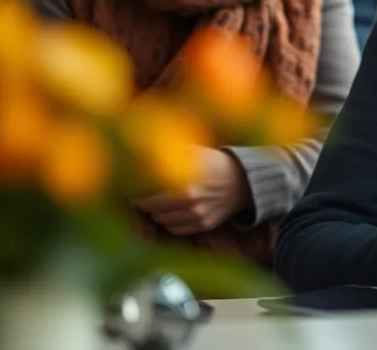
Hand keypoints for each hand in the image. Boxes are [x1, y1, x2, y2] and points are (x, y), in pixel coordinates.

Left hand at [133, 148, 250, 235]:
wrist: (245, 180)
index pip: (146, 194)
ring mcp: (197, 216)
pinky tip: (174, 210)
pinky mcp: (203, 226)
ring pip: (161, 220)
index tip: (132, 185)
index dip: (135, 190)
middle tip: (142, 194)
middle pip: (151, 208)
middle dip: (144, 201)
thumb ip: (169, 153)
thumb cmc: (215, 162)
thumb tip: (139, 147)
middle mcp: (190, 202)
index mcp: (185, 182)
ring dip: (157, 212)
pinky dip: (170, 221)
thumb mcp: (193, 151)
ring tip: (160, 201)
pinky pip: (175, 229)